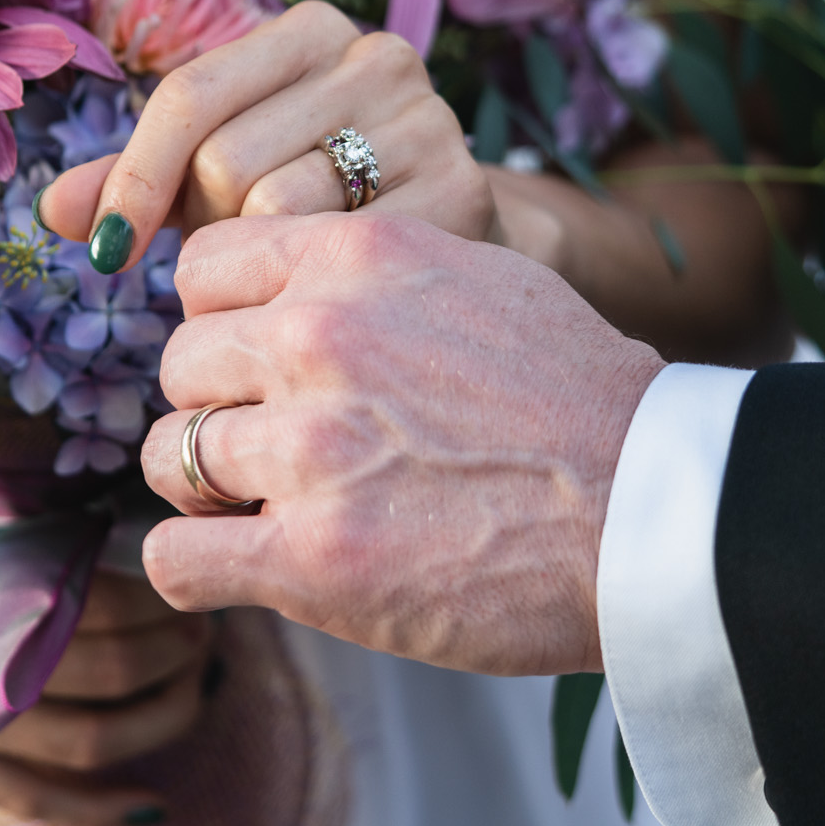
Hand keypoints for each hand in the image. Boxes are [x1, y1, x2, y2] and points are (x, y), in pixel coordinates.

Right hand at [0, 468, 208, 825]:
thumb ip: (8, 475)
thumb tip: (112, 457)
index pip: (97, 598)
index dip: (162, 591)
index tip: (191, 566)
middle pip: (106, 672)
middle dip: (178, 653)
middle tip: (210, 623)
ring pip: (82, 744)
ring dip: (159, 719)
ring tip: (196, 684)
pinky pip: (22, 798)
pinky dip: (92, 806)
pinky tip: (146, 795)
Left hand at [36, 1, 495, 270]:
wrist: (452, 248)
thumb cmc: (313, 200)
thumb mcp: (221, 179)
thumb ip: (136, 184)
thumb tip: (49, 210)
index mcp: (308, 30)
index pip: (189, 95)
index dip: (133, 178)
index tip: (105, 253)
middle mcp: (375, 55)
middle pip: (228, 159)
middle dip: (211, 226)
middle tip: (236, 257)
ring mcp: (428, 118)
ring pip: (279, 208)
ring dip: (258, 263)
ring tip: (284, 271)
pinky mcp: (462, 188)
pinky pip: (340, 253)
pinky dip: (315, 287)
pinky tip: (329, 295)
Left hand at [138, 212, 664, 676]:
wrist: (655, 506)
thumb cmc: (582, 397)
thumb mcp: (479, 275)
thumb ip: (371, 276)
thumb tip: (294, 288)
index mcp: (357, 259)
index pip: (203, 267)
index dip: (221, 318)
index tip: (255, 358)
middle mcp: (319, 338)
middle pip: (181, 363)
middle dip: (220, 405)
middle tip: (280, 443)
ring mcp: (310, 449)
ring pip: (169, 457)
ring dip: (209, 487)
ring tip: (277, 504)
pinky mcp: (313, 559)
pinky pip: (178, 557)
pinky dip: (197, 566)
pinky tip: (241, 564)